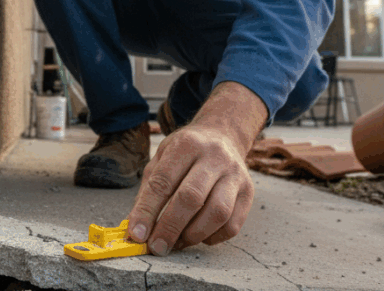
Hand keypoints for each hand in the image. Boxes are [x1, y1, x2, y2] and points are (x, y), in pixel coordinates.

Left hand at [125, 124, 253, 254]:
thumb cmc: (185, 153)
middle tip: (157, 247)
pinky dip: (212, 237)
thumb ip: (148, 192)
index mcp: (186, 144)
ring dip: (193, 235)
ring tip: (177, 242)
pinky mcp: (248, 192)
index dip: (147, 211)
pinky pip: (232, 225)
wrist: (222, 136)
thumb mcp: (161, 159)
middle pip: (192, 197)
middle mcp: (214, 156)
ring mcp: (234, 174)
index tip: (137, 235)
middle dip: (170, 227)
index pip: (163, 181)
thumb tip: (135, 228)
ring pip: (217, 213)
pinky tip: (199, 235)